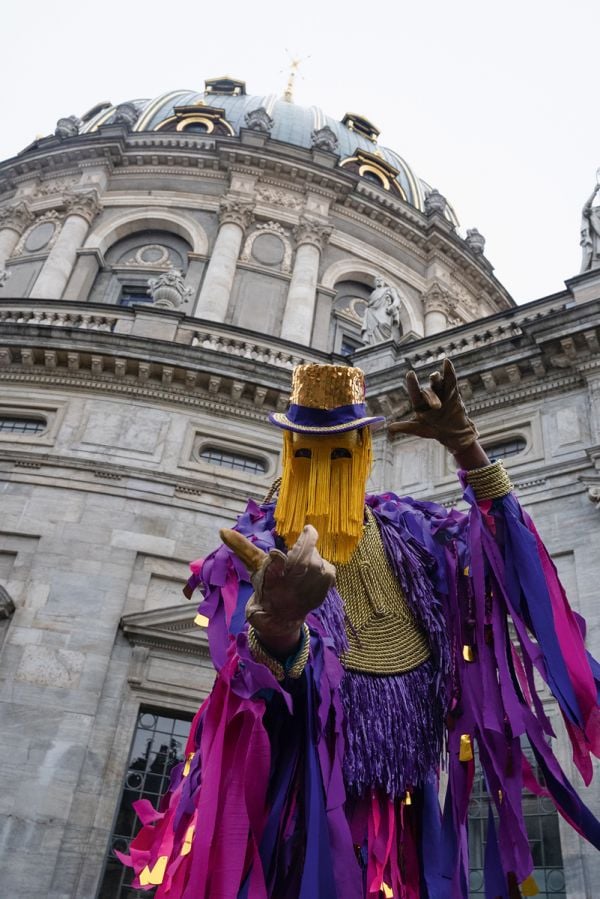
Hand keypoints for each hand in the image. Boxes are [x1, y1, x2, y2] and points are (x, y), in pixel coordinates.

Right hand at [219, 525, 334, 653]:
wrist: (279, 618)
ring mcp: (306, 590)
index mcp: (268, 579)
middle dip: (306, 542)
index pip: (273, 567)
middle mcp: (287, 586)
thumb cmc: (267, 587)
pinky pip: (329, 570)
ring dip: (313, 555)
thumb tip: (222, 530)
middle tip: (307, 531)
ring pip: (317, 560)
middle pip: (302, 559)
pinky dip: (323, 566)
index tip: (274, 554)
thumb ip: (242, 546)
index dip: (275, 560)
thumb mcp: (253, 567)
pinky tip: (314, 570)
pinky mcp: (321, 594)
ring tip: (305, 559)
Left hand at [388, 358, 478, 452]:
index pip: (415, 393)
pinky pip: (451, 380)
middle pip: (428, 392)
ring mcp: (440, 392)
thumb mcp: (420, 429)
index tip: (410, 373)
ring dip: (436, 379)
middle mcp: (429, 396)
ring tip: (434, 375)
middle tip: (437, 407)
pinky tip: (446, 362)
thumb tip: (389, 428)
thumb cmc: (434, 430)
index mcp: (420, 404)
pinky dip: (449, 371)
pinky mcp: (452, 391)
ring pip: (438, 384)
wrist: (453, 432)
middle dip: (432, 398)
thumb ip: (406, 427)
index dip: (413, 384)